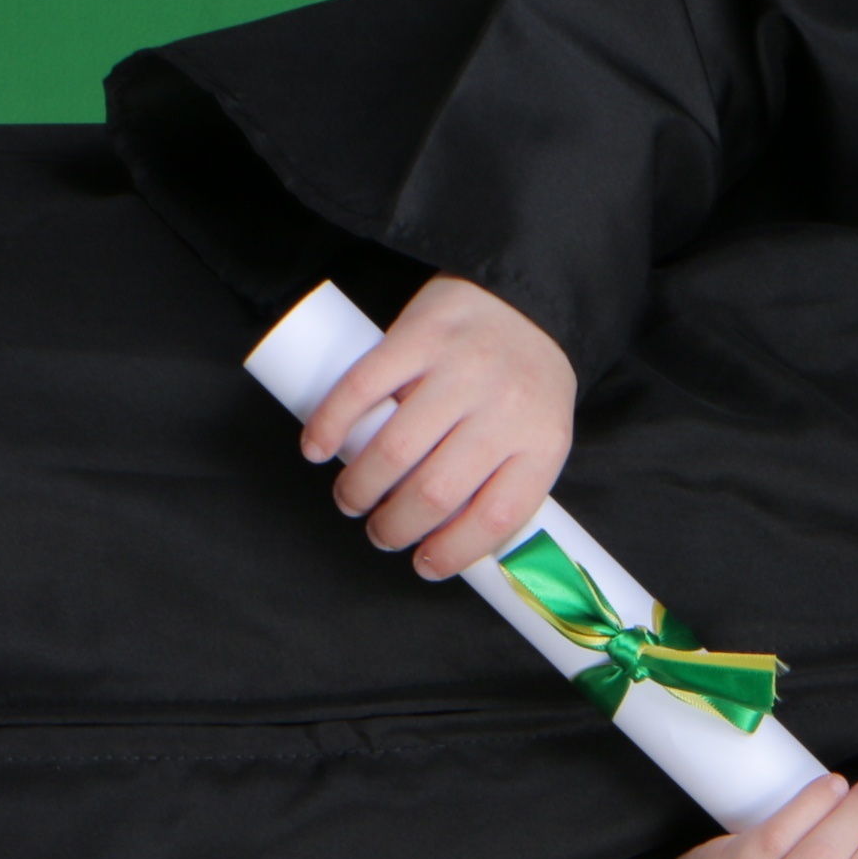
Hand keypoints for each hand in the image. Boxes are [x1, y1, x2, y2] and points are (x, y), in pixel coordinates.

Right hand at [304, 272, 578, 578]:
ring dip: (359, 488)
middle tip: (379, 532)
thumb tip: (451, 542)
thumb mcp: (540, 432)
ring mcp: (462, 368)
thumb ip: (507, 479)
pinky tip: (316, 448)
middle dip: (394, 527)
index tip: (422, 564)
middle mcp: (505, 406)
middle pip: (436, 492)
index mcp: (541, 441)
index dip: (451, 552)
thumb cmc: (526, 379)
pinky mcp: (422, 334)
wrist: (527, 293)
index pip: (495, 517)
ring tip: (352, 499)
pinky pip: (362, 387)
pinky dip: (328, 424)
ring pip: (394, 450)